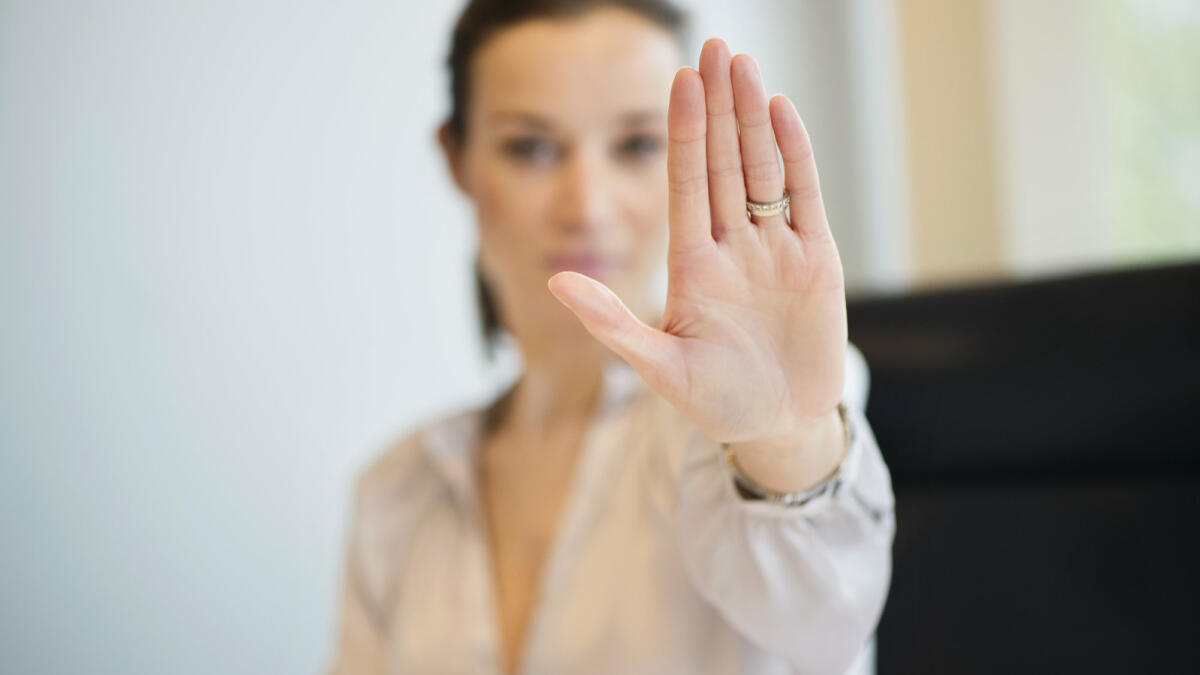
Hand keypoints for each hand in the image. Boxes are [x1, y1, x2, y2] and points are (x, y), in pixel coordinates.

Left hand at [548, 39, 845, 466]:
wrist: (780, 428)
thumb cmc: (717, 403)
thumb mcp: (660, 366)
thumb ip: (611, 323)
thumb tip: (555, 283)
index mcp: (693, 266)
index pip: (686, 183)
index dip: (684, 133)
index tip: (679, 82)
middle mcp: (732, 247)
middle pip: (724, 162)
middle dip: (718, 106)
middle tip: (714, 47)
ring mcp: (774, 250)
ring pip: (763, 170)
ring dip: (754, 118)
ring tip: (744, 65)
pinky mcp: (816, 261)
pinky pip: (804, 199)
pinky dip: (796, 156)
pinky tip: (782, 113)